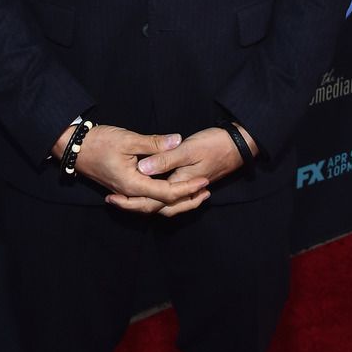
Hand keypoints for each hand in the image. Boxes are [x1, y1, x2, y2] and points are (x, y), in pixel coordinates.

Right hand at [51, 124, 209, 211]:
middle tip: (206, 191)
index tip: (204, 181)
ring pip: (155, 201)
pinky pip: (147, 196)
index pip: (166, 193)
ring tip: (194, 191)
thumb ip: (155, 144)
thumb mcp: (129, 139)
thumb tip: (178, 141)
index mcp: (133, 185)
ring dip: (176, 197)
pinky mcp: (124, 186)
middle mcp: (131, 193)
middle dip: (186, 199)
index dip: (187, 188)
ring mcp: (126, 191)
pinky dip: (162, 193)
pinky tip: (171, 186)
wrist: (74, 147)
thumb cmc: (99, 142)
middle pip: (163, 204)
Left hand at [106, 125, 257, 217]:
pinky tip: (153, 186)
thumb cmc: (214, 144)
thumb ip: (165, 158)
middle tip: (114, 201)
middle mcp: (183, 190)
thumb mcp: (188, 149)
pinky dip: (160, 195)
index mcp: (179, 184)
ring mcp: (189, 186)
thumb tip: (142, 169)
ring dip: (147, 202)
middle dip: (135, 206)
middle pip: (157, 207)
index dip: (130, 202)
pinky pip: (172, 194)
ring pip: (165, 203)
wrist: (239, 144)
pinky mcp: (192, 181)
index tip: (112, 198)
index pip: (151, 201)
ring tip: (129, 198)